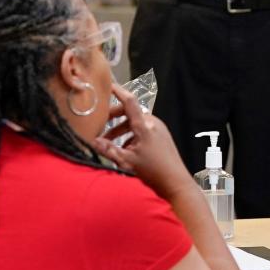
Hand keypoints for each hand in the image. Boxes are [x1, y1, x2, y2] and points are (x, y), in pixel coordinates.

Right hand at [94, 84, 193, 200]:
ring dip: (121, 130)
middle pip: (130, 113)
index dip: (119, 92)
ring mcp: (158, 130)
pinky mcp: (161, 138)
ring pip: (135, 124)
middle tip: (102, 126)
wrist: (176, 183)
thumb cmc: (155, 172)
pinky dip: (131, 137)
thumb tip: (94, 142)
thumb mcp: (127, 162)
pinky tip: (125, 150)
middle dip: (114, 119)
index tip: (110, 85)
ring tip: (110, 144)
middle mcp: (152, 124)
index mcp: (144, 126)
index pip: (129, 102)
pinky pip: (143, 131)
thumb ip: (109, 150)